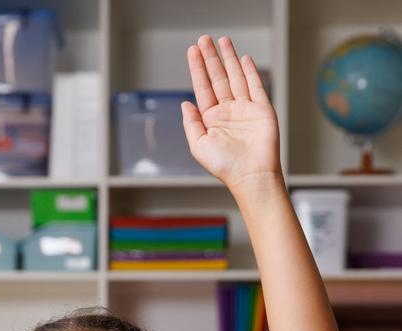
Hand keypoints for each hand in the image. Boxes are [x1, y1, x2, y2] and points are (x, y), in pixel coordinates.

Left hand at [182, 35, 280, 190]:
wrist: (251, 174)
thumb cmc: (225, 166)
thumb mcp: (199, 146)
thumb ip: (190, 124)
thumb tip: (185, 103)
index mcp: (211, 119)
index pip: (203, 87)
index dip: (198, 68)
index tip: (193, 51)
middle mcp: (228, 111)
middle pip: (218, 78)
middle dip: (211, 58)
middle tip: (204, 39)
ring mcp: (245, 109)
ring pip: (235, 77)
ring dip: (228, 59)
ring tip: (222, 41)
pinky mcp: (261, 109)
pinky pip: (255, 85)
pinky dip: (249, 71)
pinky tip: (243, 59)